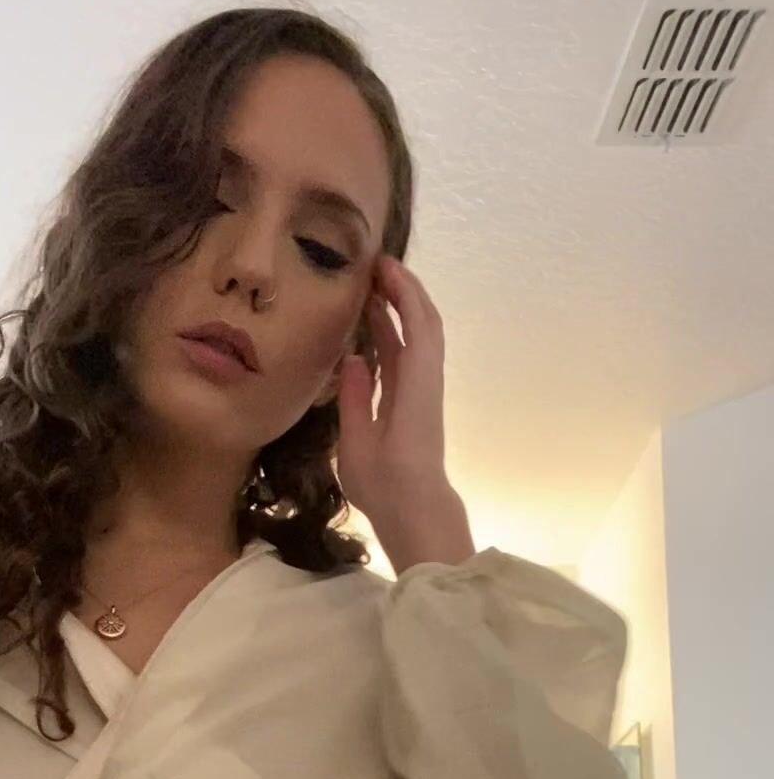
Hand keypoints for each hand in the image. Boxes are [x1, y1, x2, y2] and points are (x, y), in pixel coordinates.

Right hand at [336, 253, 474, 571]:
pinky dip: (396, 332)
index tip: (380, 266)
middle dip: (403, 289)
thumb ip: (354, 397)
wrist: (415, 512)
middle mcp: (424, 381)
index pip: (416, 324)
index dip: (402, 290)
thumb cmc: (385, 484)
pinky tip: (374, 326)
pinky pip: (409, 354)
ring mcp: (422, 390)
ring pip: (418, 337)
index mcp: (414, 386)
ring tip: (371, 288)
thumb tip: (354, 358)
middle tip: (373, 266)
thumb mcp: (357, 442)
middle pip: (423, 321)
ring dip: (400, 308)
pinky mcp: (416, 401)